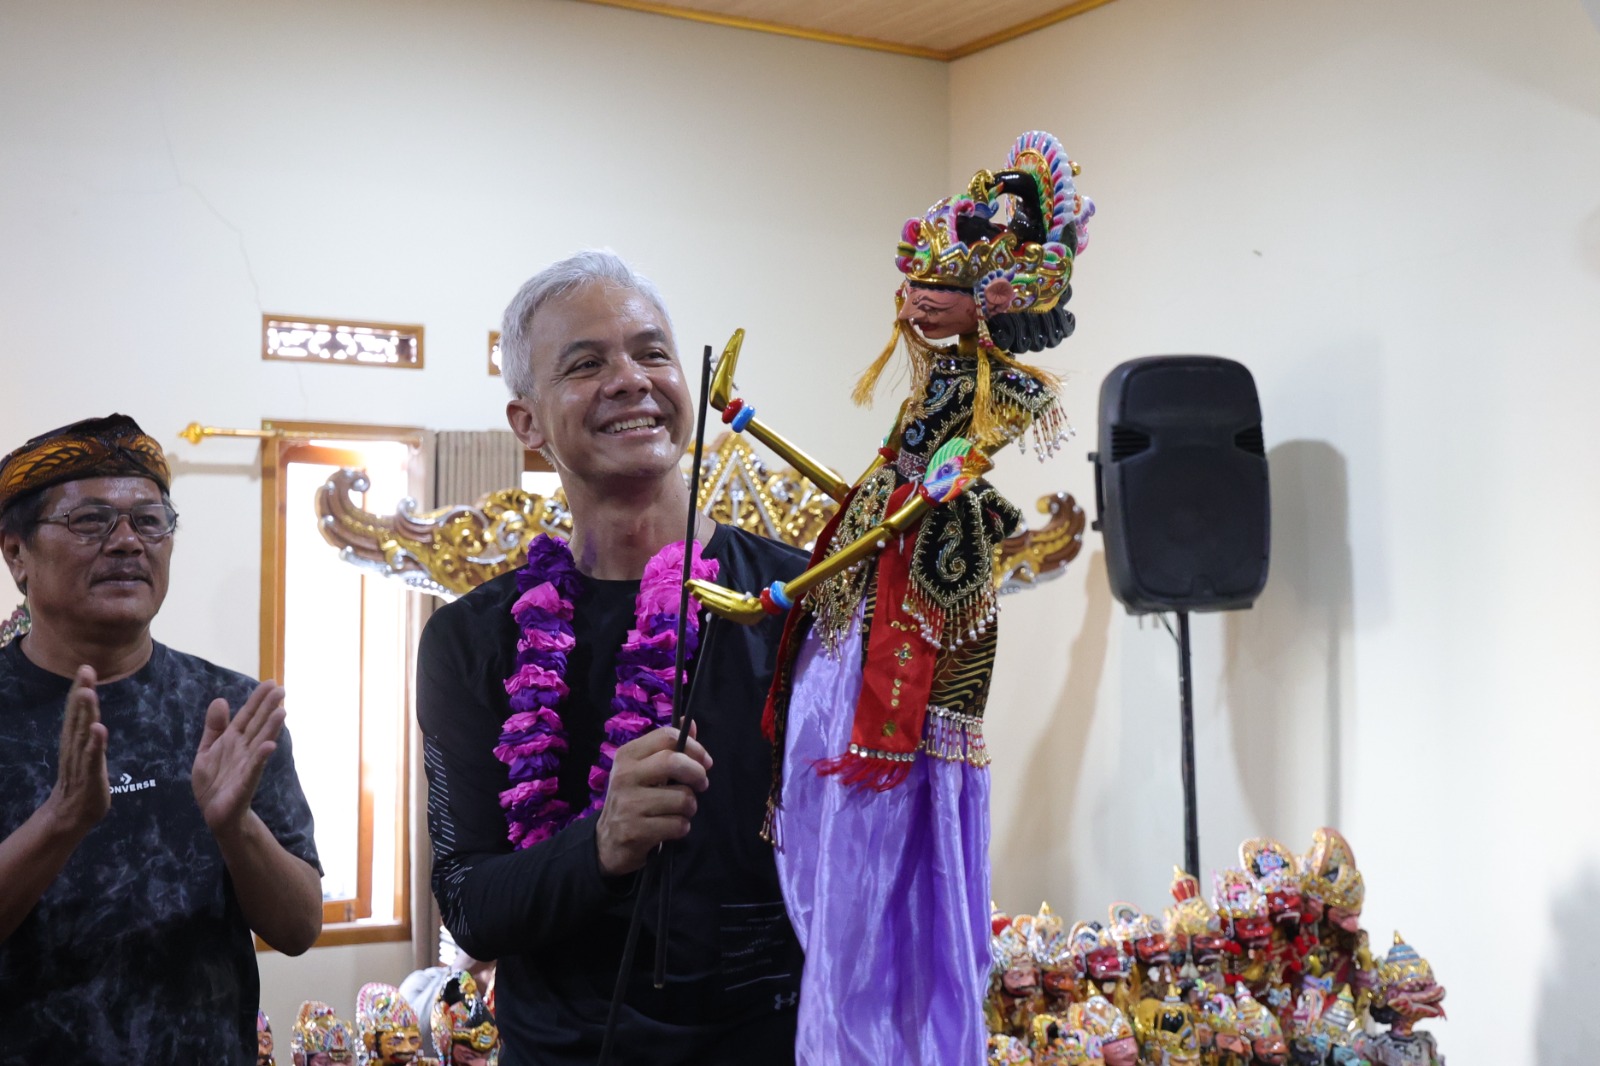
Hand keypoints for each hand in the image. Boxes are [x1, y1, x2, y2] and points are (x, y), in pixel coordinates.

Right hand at [43, 666, 109, 837]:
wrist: (70, 815)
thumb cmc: (83, 781)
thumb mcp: (87, 752)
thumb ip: (89, 734)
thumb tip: (93, 714)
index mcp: (75, 740)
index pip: (77, 711)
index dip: (80, 689)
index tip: (86, 667)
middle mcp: (75, 747)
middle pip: (78, 716)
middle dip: (82, 692)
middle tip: (86, 670)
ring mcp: (81, 761)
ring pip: (83, 733)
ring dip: (86, 712)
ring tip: (88, 692)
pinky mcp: (90, 776)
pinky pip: (92, 758)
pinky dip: (95, 743)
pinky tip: (98, 729)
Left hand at [191, 680, 284, 836]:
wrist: (214, 812)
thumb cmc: (212, 782)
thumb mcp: (206, 751)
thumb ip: (214, 727)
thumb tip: (221, 700)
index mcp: (233, 740)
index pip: (247, 715)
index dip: (257, 700)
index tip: (270, 683)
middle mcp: (244, 749)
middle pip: (257, 724)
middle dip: (268, 707)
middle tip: (282, 689)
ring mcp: (247, 764)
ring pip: (260, 742)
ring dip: (271, 728)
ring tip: (282, 712)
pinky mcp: (245, 782)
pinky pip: (254, 767)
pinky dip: (261, 757)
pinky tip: (269, 745)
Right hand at [594, 725, 711, 876]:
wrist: (608, 841)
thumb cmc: (633, 799)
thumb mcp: (644, 770)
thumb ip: (667, 748)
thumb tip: (690, 723)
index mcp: (627, 755)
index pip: (667, 736)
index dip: (694, 747)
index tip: (705, 762)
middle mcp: (625, 776)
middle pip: (674, 762)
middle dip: (697, 774)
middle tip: (701, 785)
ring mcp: (628, 804)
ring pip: (682, 798)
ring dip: (690, 807)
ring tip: (680, 811)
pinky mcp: (635, 831)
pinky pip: (678, 825)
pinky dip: (682, 827)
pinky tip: (671, 827)